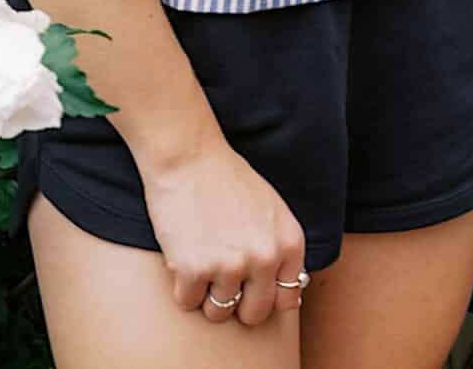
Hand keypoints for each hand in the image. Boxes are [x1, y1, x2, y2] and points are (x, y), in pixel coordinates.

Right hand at [138, 139, 307, 326]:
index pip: (288, 298)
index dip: (266, 297)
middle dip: (237, 305)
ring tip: (201, 262)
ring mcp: (230, 266)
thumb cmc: (229, 181)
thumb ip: (281, 250)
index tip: (251, 289)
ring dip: (206, 295)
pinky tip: (183, 257)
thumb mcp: (272, 212)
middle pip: (255, 314)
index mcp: (290, 243)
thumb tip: (290, 293)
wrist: (190, 158)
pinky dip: (182, 287)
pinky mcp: (194, 269)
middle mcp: (265, 258)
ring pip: (219, 312)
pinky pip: (188, 302)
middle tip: (221, 281)